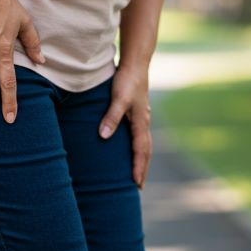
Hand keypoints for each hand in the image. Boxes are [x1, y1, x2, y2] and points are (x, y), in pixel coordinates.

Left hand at [98, 64, 151, 189]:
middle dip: (143, 169)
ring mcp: (143, 118)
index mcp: (141, 123)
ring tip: (137, 173)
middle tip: (138, 186)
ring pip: (144, 144)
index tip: (135, 183)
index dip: (138, 168)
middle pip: (146, 151)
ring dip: (142, 160)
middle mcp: (144, 123)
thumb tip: (104, 136)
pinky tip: (132, 150)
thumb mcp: (118, 99)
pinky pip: (140, 136)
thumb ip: (111, 117)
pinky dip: (138, 148)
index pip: (140, 151)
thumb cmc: (127, 81)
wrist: (136, 64)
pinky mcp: (138, 113)